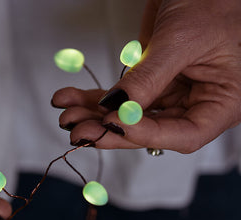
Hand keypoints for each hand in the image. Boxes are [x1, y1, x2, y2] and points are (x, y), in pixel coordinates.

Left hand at [52, 0, 240, 152]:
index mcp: (221, 101)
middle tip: (80, 131)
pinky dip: (93, 98)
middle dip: (110, 130)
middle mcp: (194, 104)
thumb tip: (117, 108)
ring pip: (128, 116)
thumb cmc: (213, 0)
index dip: (146, 135)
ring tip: (68, 116)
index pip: (184, 135)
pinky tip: (70, 99)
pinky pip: (119, 97)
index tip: (114, 123)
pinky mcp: (147, 83)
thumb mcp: (182, 39)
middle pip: (149, 130)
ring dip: (94, 117)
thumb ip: (149, 78)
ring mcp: (168, 94)